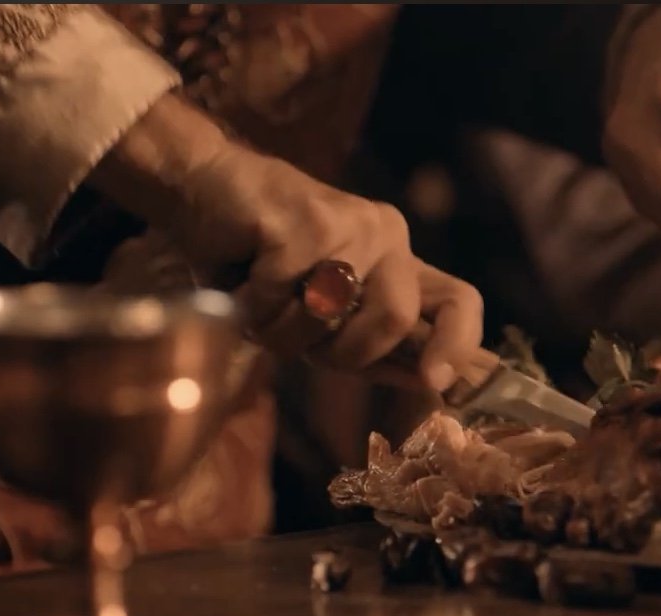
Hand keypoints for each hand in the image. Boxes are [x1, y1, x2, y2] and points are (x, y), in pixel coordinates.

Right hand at [170, 142, 482, 391]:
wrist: (200, 188)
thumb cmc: (259, 259)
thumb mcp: (321, 315)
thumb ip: (371, 345)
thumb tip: (427, 382)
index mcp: (399, 261)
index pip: (459, 301)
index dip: (458, 345)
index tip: (433, 381)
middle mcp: (387, 236)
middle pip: (396, 320)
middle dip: (338, 352)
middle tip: (296, 334)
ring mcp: (351, 223)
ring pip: (329, 316)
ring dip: (280, 328)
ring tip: (260, 296)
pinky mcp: (307, 220)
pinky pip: (281, 298)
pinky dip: (250, 303)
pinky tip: (240, 274)